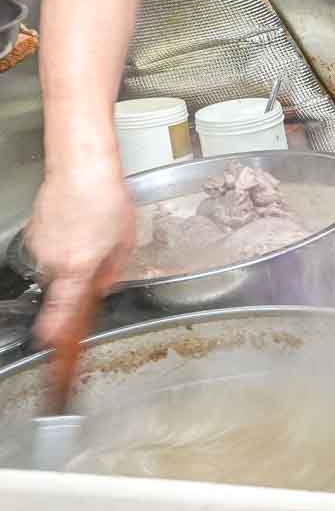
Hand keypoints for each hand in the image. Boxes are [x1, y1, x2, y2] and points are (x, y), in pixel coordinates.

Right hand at [27, 161, 134, 345]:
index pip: (65, 307)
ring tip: (92, 230)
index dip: (57, 328)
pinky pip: (50, 248)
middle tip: (101, 250)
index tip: (51, 343)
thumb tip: (105, 285)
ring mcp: (40, 246)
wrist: (80, 167)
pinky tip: (78, 223)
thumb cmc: (106, 198)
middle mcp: (54, 259)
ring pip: (58, 264)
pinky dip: (63, 242)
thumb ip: (113, 269)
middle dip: (81, 277)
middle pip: (66, 284)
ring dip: (74, 256)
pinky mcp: (33, 233)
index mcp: (79, 265)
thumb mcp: (124, 240)